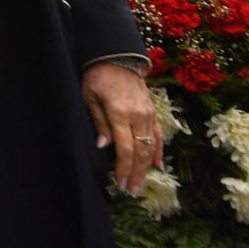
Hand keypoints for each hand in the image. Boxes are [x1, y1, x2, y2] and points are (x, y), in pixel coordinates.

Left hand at [82, 63, 161, 194]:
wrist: (117, 57)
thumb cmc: (97, 77)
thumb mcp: (89, 97)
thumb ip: (99, 122)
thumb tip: (103, 146)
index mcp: (120, 113)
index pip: (125, 148)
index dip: (123, 168)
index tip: (121, 183)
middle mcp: (138, 116)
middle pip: (141, 152)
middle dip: (136, 173)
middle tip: (132, 190)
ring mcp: (148, 114)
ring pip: (151, 146)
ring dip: (147, 167)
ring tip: (140, 183)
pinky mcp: (152, 111)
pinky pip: (158, 135)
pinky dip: (158, 151)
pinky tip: (158, 165)